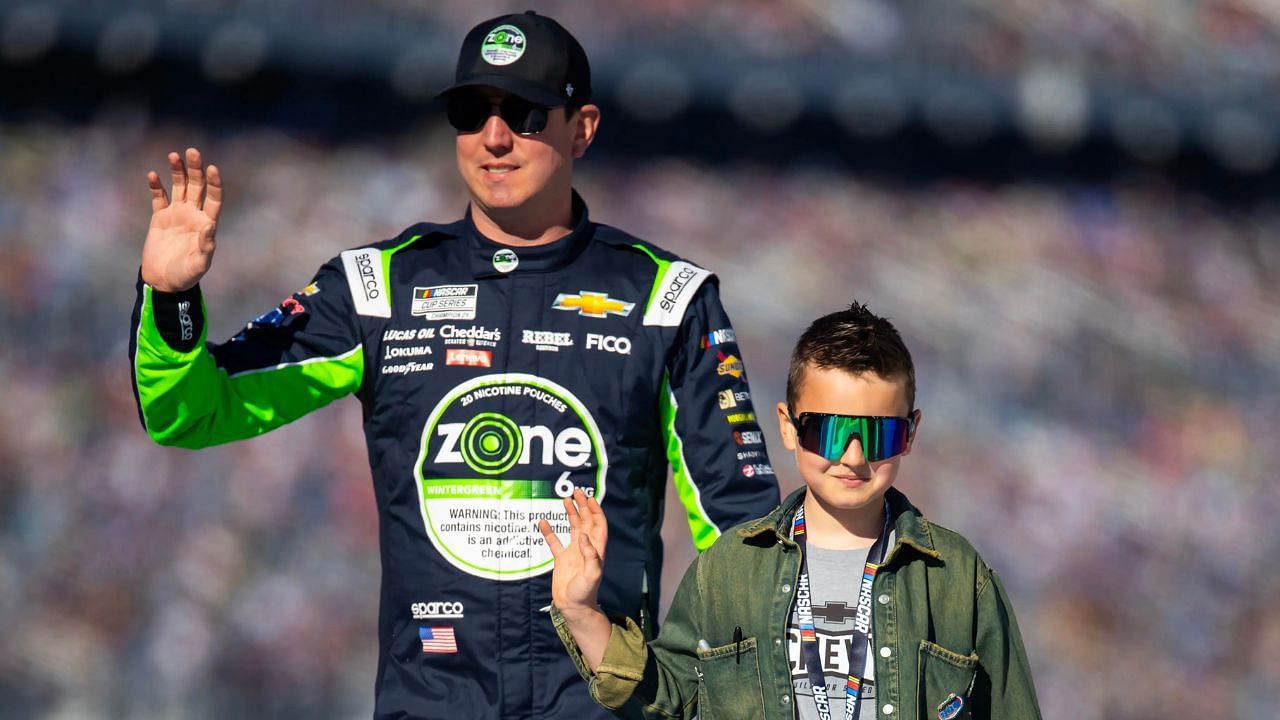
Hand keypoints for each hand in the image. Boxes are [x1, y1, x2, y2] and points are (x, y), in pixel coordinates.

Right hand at [140, 148, 222, 291]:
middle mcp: (193, 215)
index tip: (212, 168)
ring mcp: (176, 214)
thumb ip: (206, 246)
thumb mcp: (199, 264)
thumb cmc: (185, 276)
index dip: (214, 183)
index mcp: (206, 224)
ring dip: (178, 171)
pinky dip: (156, 186)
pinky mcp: (159, 218)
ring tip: (174, 155)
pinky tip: (153, 175)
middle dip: (196, 169)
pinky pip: (159, 197)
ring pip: (179, 187)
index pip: (214, 198)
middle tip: (193, 151)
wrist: (164, 281)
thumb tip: (210, 225)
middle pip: (197, 187)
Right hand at [539, 489, 607, 617]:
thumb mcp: (592, 575)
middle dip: (583, 507)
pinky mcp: (561, 559)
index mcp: (596, 550)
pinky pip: (554, 542)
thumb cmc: (585, 592)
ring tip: (565, 500)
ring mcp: (573, 553)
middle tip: (576, 492)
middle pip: (586, 522)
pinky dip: (549, 532)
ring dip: (571, 514)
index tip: (589, 498)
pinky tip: (542, 522)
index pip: (598, 525)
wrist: (573, 607)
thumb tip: (584, 537)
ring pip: (573, 528)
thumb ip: (590, 555)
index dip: (595, 511)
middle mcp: (586, 548)